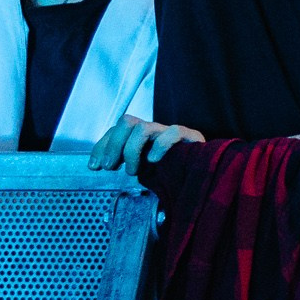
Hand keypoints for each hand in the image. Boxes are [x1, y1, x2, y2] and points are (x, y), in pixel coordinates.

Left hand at [89, 115, 204, 172]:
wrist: (205, 177)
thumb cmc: (174, 174)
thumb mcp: (145, 171)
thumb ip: (126, 164)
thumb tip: (98, 165)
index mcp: (142, 136)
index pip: (116, 130)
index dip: (102, 146)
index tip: (94, 166)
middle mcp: (155, 130)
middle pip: (126, 122)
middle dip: (113, 145)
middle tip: (110, 167)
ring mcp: (170, 132)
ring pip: (143, 128)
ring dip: (131, 150)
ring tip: (134, 171)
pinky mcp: (190, 137)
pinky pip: (173, 132)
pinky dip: (160, 145)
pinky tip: (154, 160)